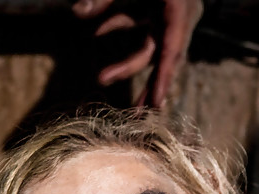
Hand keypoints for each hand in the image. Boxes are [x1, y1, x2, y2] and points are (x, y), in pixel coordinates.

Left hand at [72, 0, 202, 106]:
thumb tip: (77, 13)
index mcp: (180, 6)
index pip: (173, 48)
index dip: (164, 77)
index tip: (156, 103)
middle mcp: (182, 13)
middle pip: (166, 57)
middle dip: (151, 86)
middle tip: (136, 116)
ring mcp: (172, 11)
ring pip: (153, 46)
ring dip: (131, 64)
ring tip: (116, 89)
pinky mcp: (161, 4)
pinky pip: (140, 22)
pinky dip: (118, 26)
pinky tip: (96, 33)